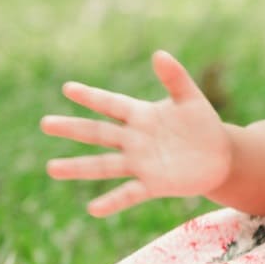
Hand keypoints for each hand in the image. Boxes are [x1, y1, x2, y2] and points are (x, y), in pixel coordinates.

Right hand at [41, 50, 234, 216]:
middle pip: (98, 133)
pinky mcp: (153, 184)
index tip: (67, 87)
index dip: (91, 96)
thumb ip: (175, 78)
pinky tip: (93, 209)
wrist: (219, 156)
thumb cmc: (201, 124)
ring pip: (105, 165)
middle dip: (73, 128)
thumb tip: (158, 54)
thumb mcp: (190, 99)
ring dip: (79, 167)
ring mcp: (141, 163)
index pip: (111, 104)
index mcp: (141, 115)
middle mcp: (134, 140)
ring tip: (52, 168)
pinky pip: (129, 194)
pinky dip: (112, 201)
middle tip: (45, 123)